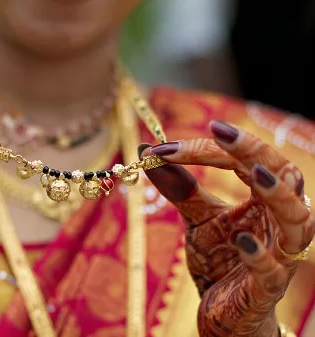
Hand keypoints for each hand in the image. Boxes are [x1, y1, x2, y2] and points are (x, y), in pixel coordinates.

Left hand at [140, 121, 314, 336]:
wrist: (226, 313)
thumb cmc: (221, 261)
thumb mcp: (198, 220)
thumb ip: (181, 188)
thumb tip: (149, 150)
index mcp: (263, 200)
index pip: (247, 161)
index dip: (211, 149)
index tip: (165, 147)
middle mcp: (278, 222)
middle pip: (285, 176)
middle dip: (254, 151)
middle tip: (220, 130)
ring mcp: (280, 256)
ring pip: (296, 220)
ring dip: (276, 194)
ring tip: (253, 172)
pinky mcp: (269, 288)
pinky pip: (273, 270)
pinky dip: (260, 255)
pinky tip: (241, 241)